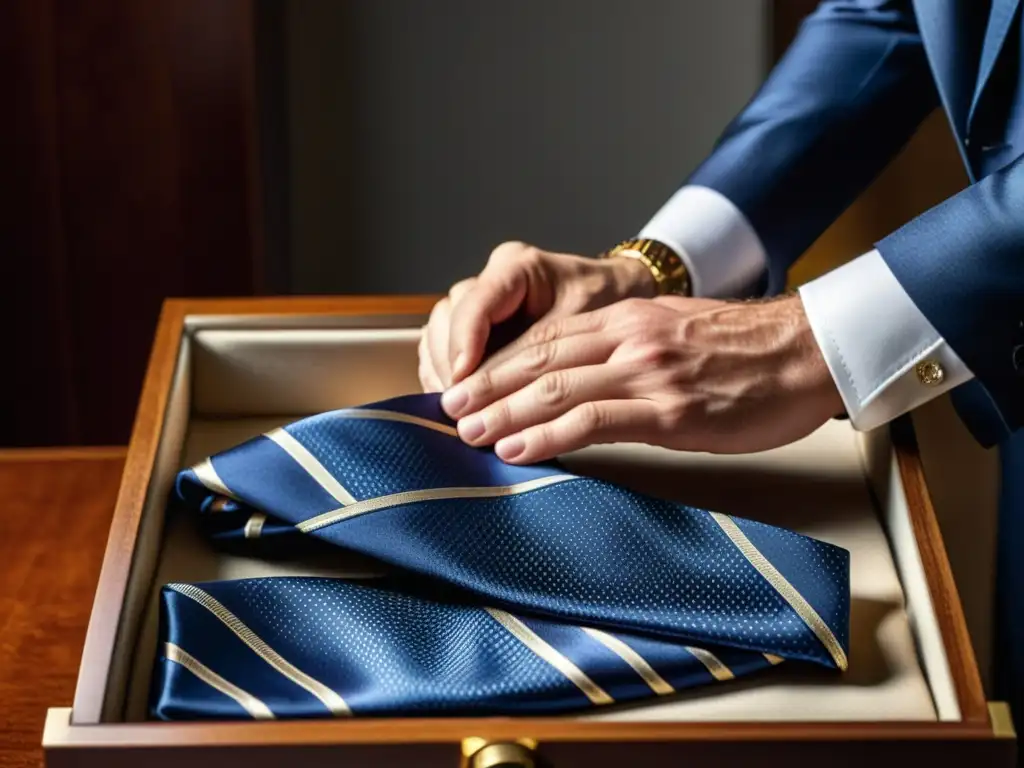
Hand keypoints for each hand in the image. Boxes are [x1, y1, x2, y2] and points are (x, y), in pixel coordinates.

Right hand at [418, 241, 655, 391]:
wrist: (625, 301)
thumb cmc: (610, 306)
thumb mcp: (581, 329)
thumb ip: (539, 356)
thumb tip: (501, 397)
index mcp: (516, 267)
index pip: (474, 303)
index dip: (463, 344)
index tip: (462, 381)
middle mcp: (491, 281)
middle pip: (446, 318)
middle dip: (448, 364)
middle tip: (460, 407)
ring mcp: (481, 304)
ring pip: (437, 333)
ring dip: (441, 373)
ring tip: (457, 411)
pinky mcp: (478, 329)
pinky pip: (445, 350)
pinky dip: (446, 378)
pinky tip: (458, 406)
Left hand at [439, 294, 843, 462]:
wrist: (807, 352)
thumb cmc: (748, 351)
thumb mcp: (677, 335)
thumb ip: (631, 350)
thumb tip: (590, 379)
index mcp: (629, 320)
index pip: (547, 339)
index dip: (501, 362)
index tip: (469, 381)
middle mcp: (629, 339)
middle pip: (539, 359)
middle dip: (487, 385)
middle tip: (449, 408)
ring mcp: (647, 372)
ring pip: (555, 387)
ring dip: (504, 412)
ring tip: (468, 431)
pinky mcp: (668, 410)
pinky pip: (592, 421)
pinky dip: (547, 435)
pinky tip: (518, 447)